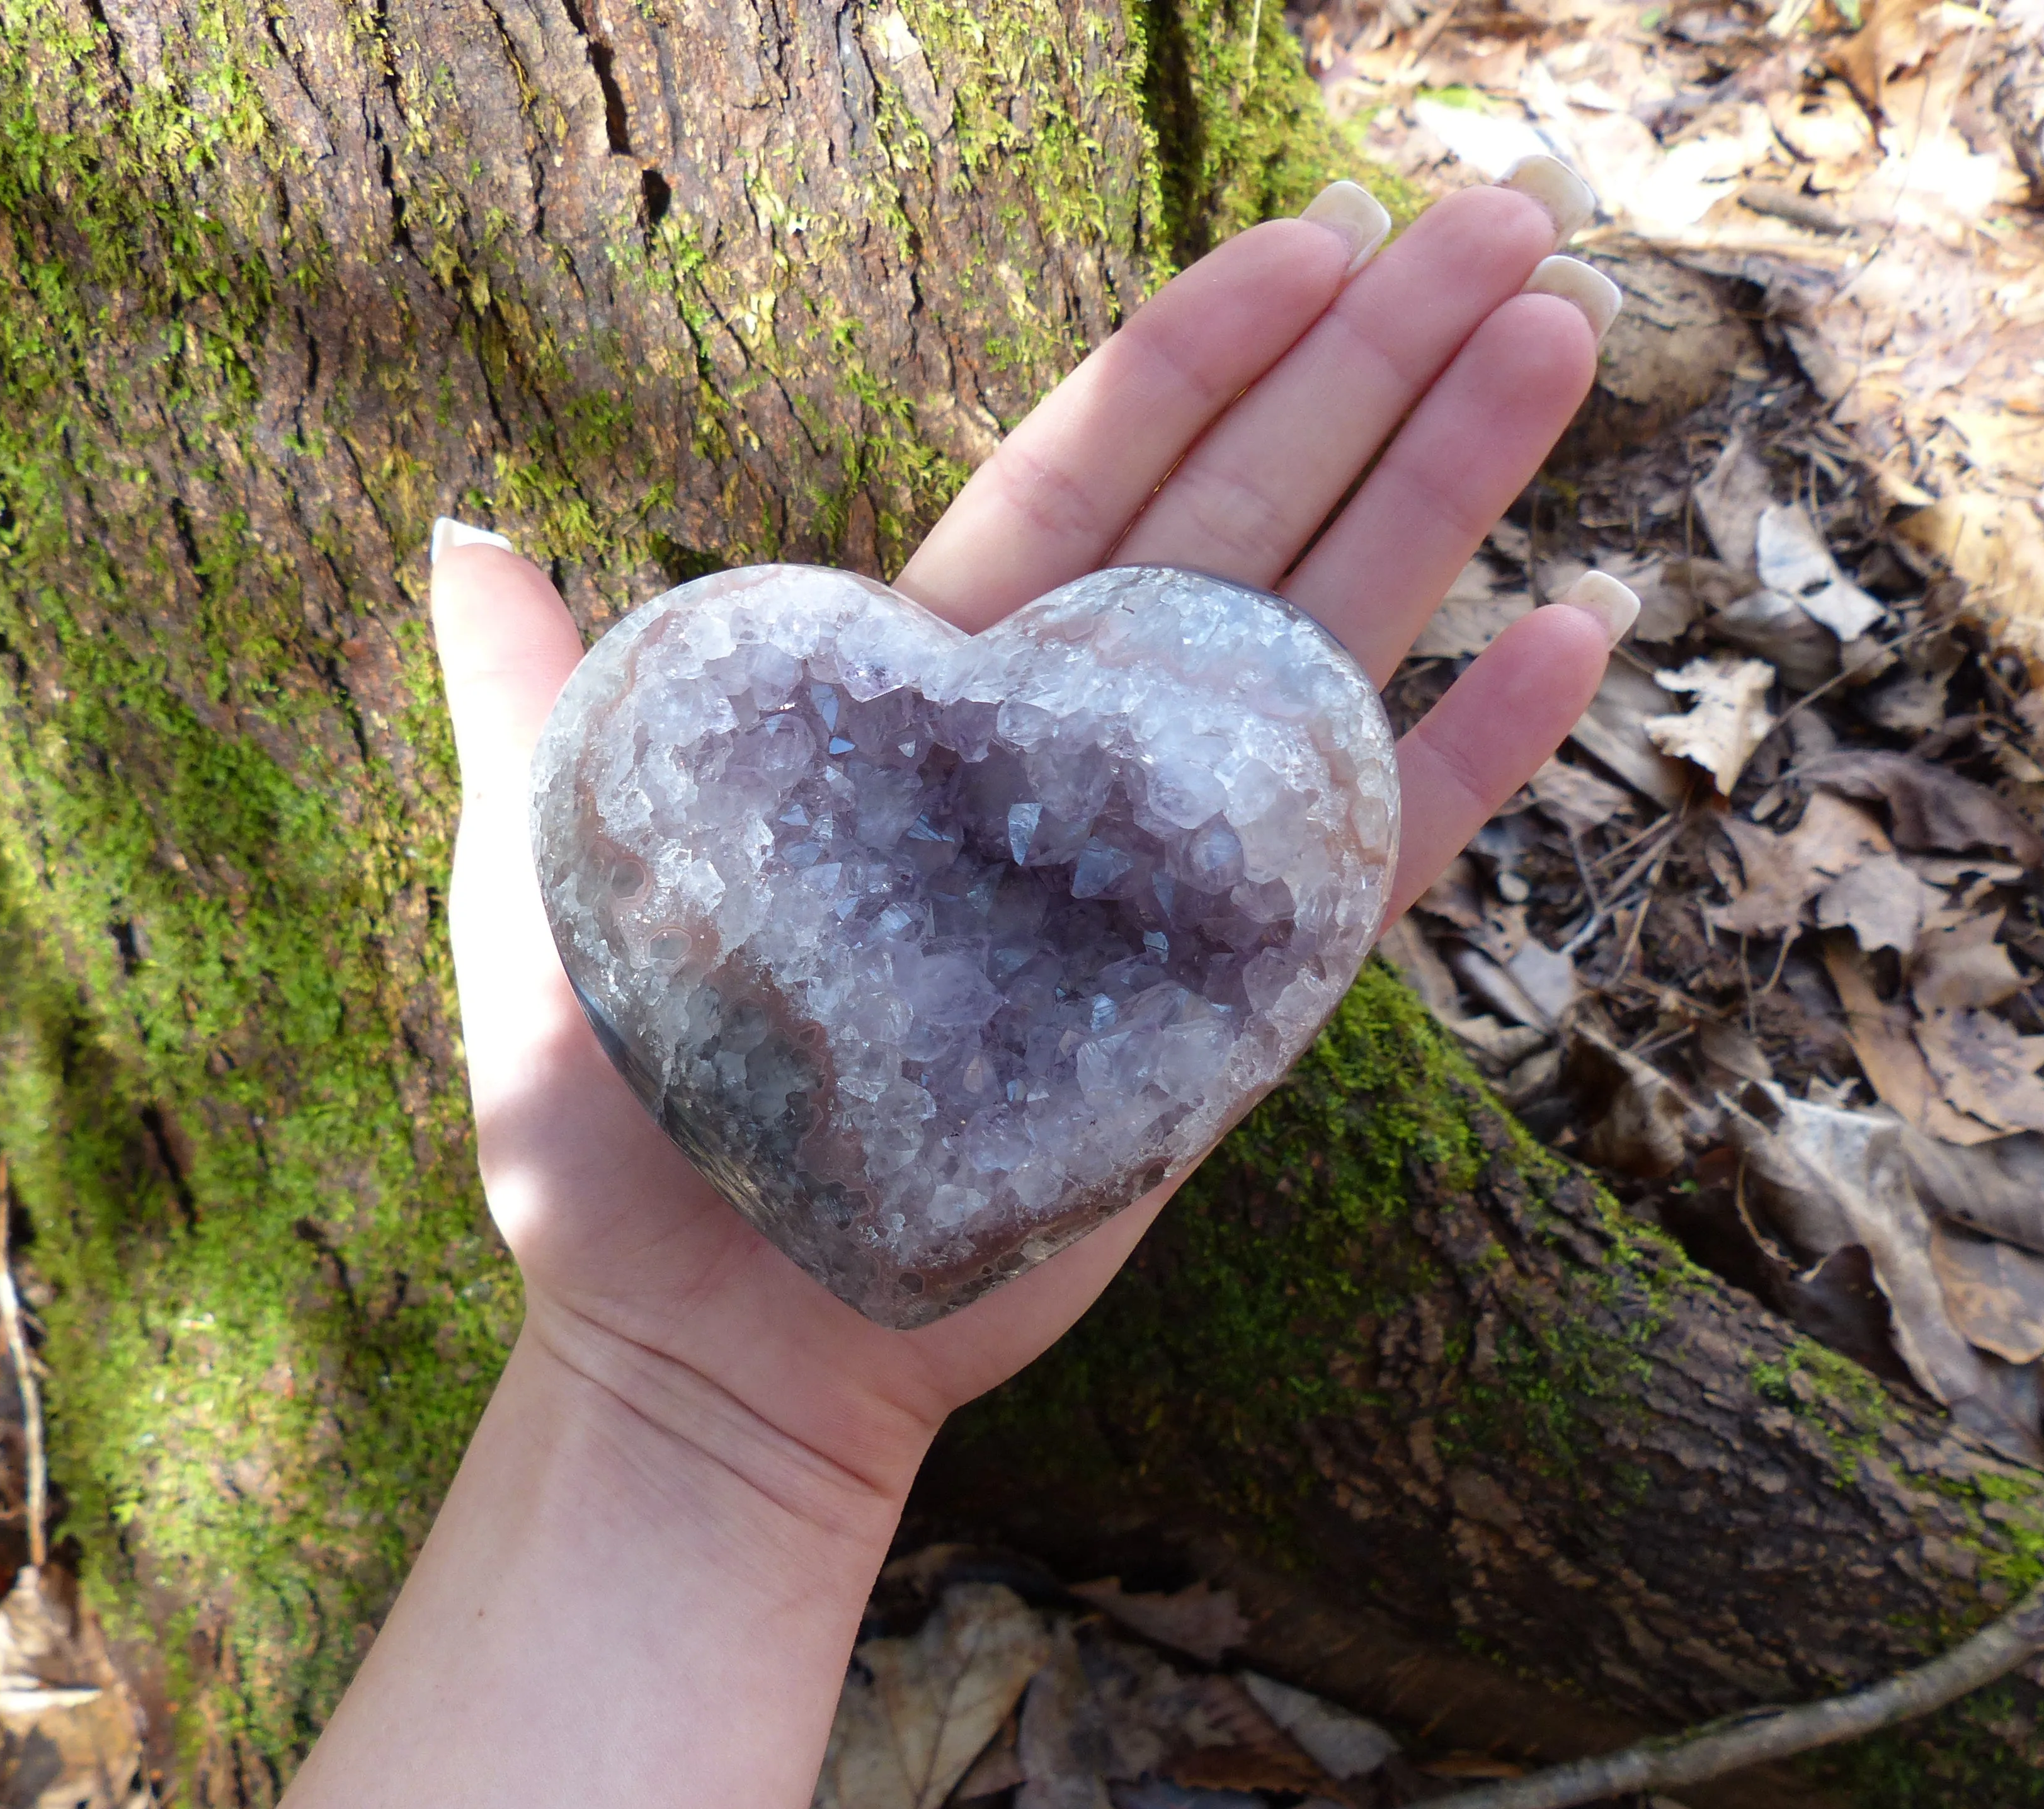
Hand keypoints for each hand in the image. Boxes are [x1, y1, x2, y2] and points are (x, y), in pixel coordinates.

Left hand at [430, 170, 1629, 1507]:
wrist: (703, 1347)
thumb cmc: (611, 1117)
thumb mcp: (552, 864)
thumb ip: (541, 692)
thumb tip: (466, 526)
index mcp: (921, 697)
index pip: (1083, 478)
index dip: (1200, 353)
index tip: (1314, 237)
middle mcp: (1059, 758)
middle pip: (1239, 520)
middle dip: (1370, 372)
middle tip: (1506, 226)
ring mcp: (1156, 873)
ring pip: (1324, 648)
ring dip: (1448, 501)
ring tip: (1560, 345)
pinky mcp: (1221, 1003)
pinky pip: (1365, 855)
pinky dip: (1471, 755)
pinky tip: (1578, 634)